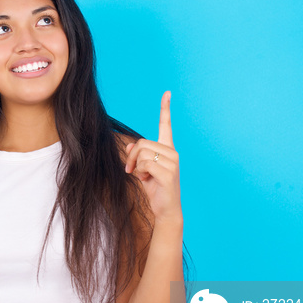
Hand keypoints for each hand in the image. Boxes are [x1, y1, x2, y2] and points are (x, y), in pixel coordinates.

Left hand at [124, 91, 181, 224]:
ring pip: (142, 153)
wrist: (166, 209)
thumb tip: (129, 145)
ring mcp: (172, 162)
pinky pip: (145, 164)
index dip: (165, 109)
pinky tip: (147, 180)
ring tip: (143, 176)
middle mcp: (172, 153)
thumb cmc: (155, 188)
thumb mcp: (142, 169)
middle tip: (131, 170)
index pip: (166, 126)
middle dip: (131, 156)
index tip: (167, 93)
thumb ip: (137, 155)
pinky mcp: (169, 173)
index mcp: (167, 149)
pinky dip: (140, 173)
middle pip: (142, 143)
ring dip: (135, 166)